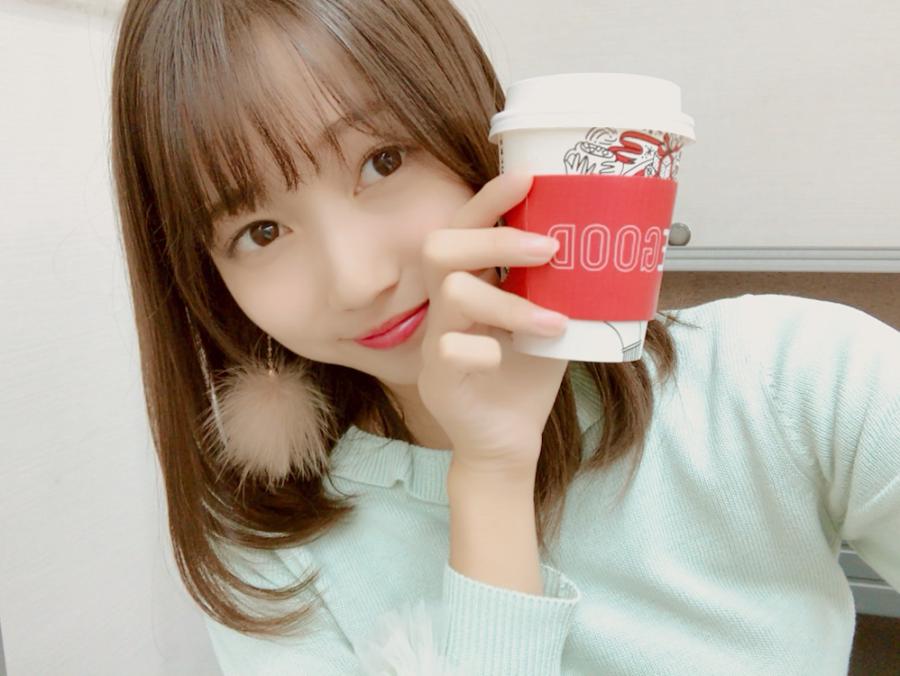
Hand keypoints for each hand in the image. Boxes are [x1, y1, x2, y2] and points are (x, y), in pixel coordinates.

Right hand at [417, 172, 569, 477]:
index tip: (528, 178)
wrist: (509, 439)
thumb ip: (565, 286)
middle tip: (549, 248)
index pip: (466, 226)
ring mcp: (436, 339)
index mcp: (471, 282)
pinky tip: (506, 359)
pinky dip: (483, 349)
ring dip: (510, 303)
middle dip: (497, 240)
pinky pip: (449, 348)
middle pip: (442, 246)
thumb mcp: (553, 320)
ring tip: (555, 322)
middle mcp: (445, 304)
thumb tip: (615, 245)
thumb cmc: (528, 374)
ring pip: (453, 293)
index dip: (490, 199)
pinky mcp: (439, 377)